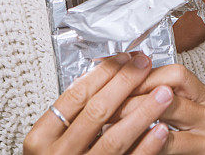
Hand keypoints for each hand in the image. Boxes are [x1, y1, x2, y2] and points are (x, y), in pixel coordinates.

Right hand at [24, 52, 172, 153]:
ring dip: (143, 112)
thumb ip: (72, 112)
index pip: (76, 96)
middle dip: (125, 84)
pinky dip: (146, 146)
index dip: (103, 74)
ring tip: (163, 93)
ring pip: (114, 138)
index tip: (125, 58)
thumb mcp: (51, 137)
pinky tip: (161, 129)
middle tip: (145, 65)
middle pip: (96, 111)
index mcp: (41, 138)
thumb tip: (103, 73)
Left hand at [115, 64, 204, 154]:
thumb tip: (126, 87)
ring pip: (169, 118)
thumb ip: (165, 102)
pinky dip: (150, 143)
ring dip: (136, 118)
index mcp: (204, 97)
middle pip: (171, 92)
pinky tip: (133, 143)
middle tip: (109, 103)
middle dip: (135, 96)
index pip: (175, 74)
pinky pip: (174, 144)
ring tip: (113, 123)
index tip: (119, 80)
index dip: (146, 76)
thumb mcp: (186, 118)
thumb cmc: (200, 145)